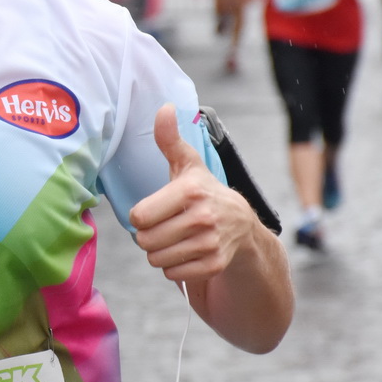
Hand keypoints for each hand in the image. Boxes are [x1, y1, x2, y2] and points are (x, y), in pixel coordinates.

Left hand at [128, 105, 257, 282]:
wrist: (242, 225)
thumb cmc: (204, 192)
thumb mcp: (188, 165)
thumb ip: (170, 139)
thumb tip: (164, 107)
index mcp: (190, 190)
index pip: (139, 216)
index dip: (141, 215)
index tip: (154, 210)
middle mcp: (202, 217)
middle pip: (145, 240)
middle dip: (148, 236)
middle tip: (164, 226)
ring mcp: (210, 243)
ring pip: (157, 259)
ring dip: (159, 252)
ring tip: (175, 238)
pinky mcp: (214, 265)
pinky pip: (174, 274)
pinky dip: (174, 267)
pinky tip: (186, 252)